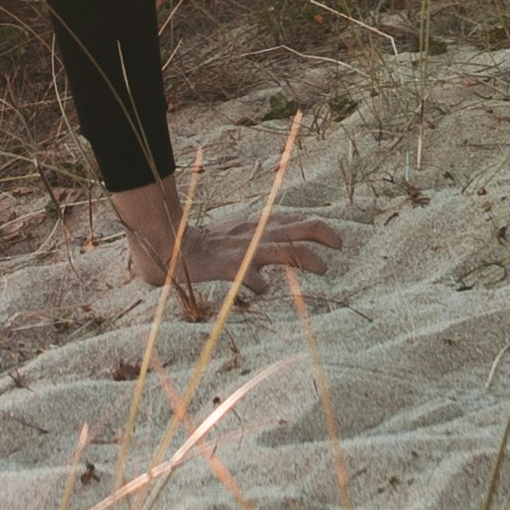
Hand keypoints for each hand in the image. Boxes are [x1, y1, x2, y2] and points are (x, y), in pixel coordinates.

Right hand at [110, 178, 345, 300]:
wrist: (170, 246)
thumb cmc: (206, 244)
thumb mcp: (237, 235)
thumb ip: (258, 240)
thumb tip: (275, 261)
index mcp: (256, 226)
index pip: (294, 220)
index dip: (318, 227)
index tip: (336, 240)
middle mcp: (254, 235)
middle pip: (296, 228)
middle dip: (321, 234)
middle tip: (340, 245)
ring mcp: (243, 250)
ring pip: (282, 250)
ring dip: (305, 258)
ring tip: (324, 268)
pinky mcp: (227, 266)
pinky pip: (248, 275)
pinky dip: (259, 282)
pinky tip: (264, 288)